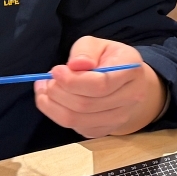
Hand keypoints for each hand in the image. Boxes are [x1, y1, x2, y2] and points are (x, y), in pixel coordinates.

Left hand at [34, 38, 164, 137]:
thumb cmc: (109, 59)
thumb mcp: (98, 45)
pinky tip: (52, 99)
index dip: (72, 80)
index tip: (55, 71)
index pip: (100, 84)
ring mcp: (118, 118)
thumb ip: (86, 50)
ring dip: (52, 104)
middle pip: (85, 104)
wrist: (128, 83)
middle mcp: (130, 98)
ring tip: (45, 88)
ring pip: (76, 119)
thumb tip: (76, 64)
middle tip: (48, 79)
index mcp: (131, 71)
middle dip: (58, 91)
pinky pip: (74, 127)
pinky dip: (55, 113)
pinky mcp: (103, 130)